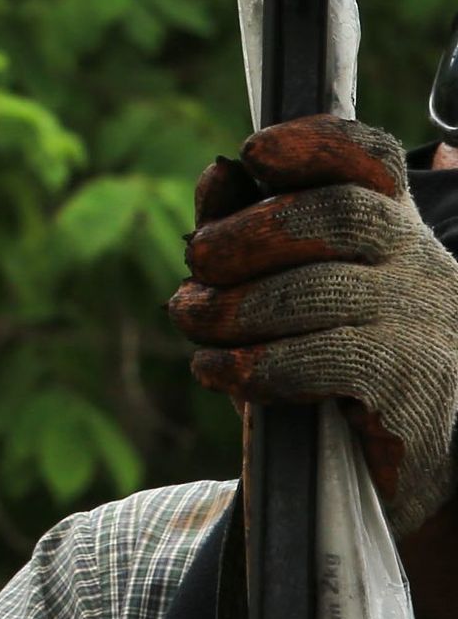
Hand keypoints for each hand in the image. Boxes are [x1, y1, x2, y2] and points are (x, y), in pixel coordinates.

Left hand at [169, 115, 457, 534]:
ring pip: (322, 287)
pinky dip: (255, 362)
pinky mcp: (413, 387)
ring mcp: (426, 325)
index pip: (374, 161)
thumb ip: (250, 229)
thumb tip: (216, 174)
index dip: (317, 143)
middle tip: (197, 262)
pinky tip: (218, 372)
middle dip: (249, 232)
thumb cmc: (330, 370)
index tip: (253, 152)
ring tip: (192, 320)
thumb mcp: (286, 292)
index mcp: (394, 230)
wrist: (404, 474)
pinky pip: (324, 358)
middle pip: (341, 214)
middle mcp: (421, 266)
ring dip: (235, 304)